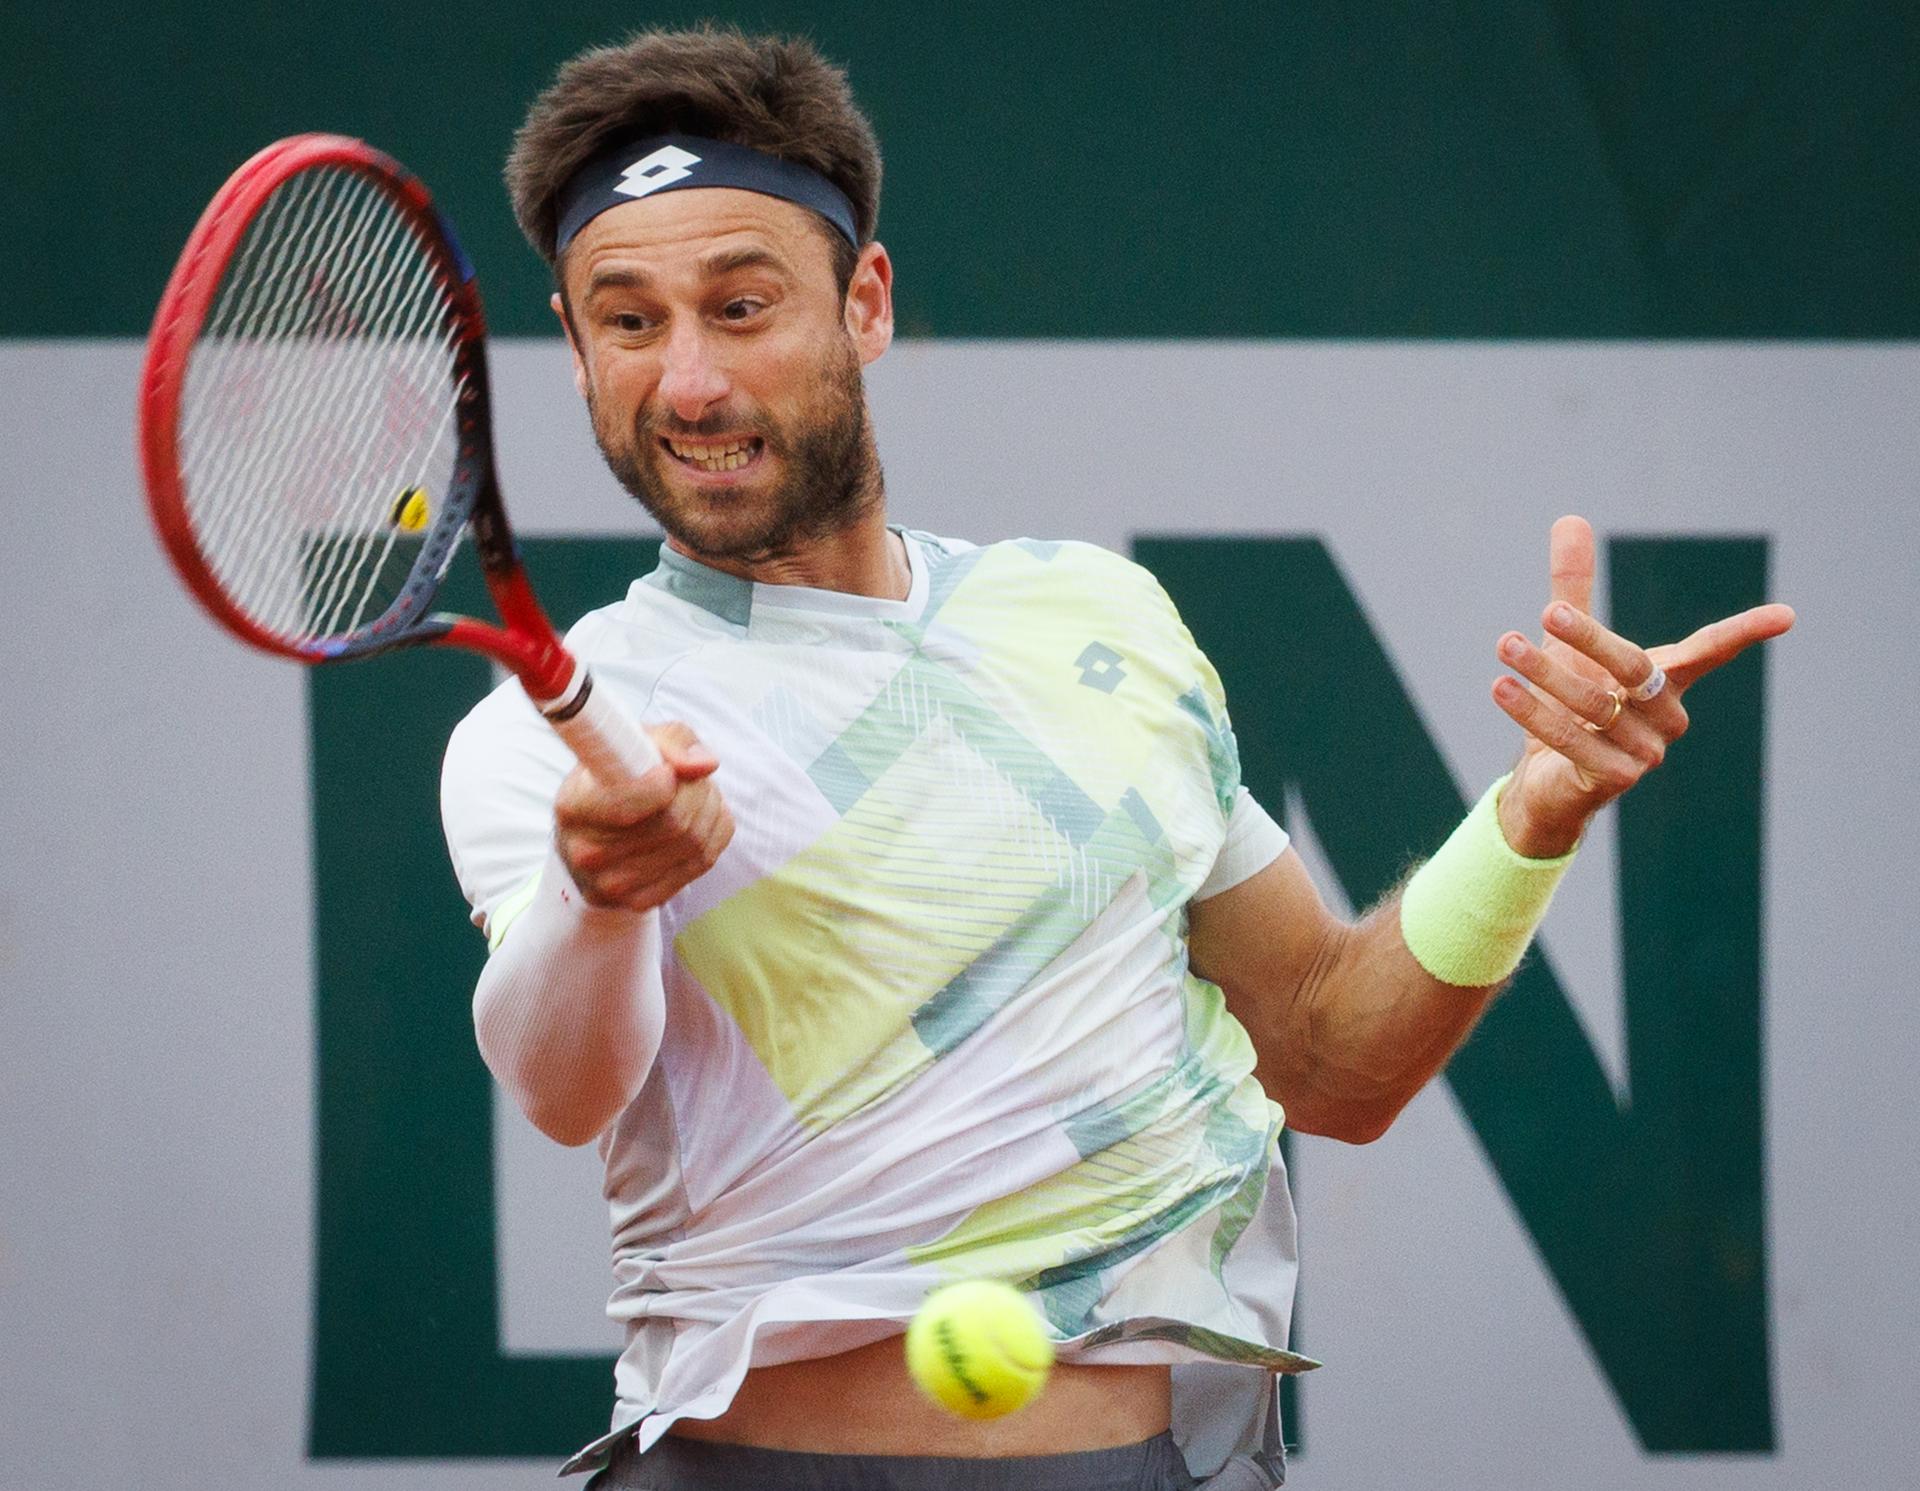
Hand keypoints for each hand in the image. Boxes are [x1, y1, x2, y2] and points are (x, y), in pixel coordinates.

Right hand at [553, 722, 733, 911]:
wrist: (594, 840)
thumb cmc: (615, 781)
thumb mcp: (631, 745)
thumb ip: (672, 740)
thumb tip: (705, 765)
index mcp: (574, 807)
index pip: (631, 799)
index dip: (665, 780)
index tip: (669, 769)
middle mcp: (587, 852)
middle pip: (675, 820)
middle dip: (696, 789)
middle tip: (690, 776)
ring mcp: (614, 884)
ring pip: (695, 841)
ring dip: (709, 808)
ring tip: (693, 794)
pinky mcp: (641, 901)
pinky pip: (704, 860)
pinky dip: (713, 833)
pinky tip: (698, 820)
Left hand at [1489, 516, 1794, 857]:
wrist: (1549, 783)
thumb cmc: (1572, 704)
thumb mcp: (1570, 644)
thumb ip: (1573, 588)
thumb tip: (1570, 519)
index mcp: (1667, 681)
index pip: (1710, 652)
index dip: (1745, 632)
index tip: (1787, 616)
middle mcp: (1665, 716)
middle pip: (1635, 669)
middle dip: (1589, 638)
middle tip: (1549, 610)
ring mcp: (1645, 752)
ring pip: (1594, 704)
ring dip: (1545, 673)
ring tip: (1506, 645)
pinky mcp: (1614, 780)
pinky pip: (1572, 740)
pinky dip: (1534, 712)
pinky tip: (1502, 687)